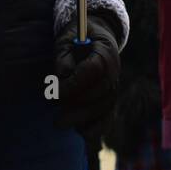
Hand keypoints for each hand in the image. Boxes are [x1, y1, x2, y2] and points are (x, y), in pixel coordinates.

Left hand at [54, 10, 123, 134]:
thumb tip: (63, 75)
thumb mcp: (67, 39)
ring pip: (104, 107)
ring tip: (60, 124)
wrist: (97, 35)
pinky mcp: (111, 98)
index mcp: (105, 50)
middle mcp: (115, 69)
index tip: (56, 92)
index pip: (94, 69)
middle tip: (55, 117)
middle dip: (77, 106)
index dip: (75, 83)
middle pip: (101, 92)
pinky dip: (98, 127)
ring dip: (83, 118)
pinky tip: (82, 134)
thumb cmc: (77, 36)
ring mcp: (115, 85)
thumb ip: (64, 56)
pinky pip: (109, 116)